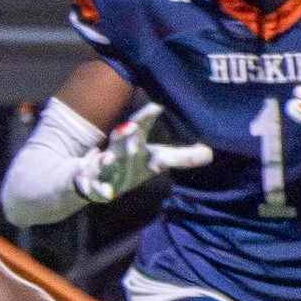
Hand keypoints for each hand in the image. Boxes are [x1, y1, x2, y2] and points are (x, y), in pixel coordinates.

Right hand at [72, 102, 210, 203]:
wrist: (89, 180)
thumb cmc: (129, 165)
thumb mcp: (155, 160)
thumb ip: (182, 157)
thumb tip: (211, 152)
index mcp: (132, 142)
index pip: (140, 125)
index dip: (147, 115)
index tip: (158, 105)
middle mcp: (117, 151)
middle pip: (119, 140)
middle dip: (124, 134)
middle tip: (129, 127)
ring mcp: (102, 168)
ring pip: (102, 162)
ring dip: (104, 161)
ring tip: (107, 158)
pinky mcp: (91, 184)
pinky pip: (93, 188)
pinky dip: (97, 190)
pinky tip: (106, 195)